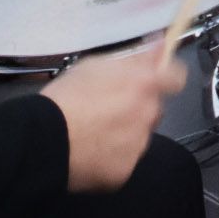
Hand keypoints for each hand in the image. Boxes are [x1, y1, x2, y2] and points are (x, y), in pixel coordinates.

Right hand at [42, 45, 184, 191]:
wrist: (42, 140)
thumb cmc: (66, 97)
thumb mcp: (96, 65)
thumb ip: (135, 58)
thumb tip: (160, 45)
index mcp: (144, 85)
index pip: (176, 77)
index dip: (167, 75)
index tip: (155, 77)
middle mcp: (147, 116)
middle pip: (154, 109)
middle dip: (138, 107)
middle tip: (108, 108)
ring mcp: (137, 147)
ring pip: (139, 136)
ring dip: (126, 133)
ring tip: (94, 132)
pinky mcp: (124, 173)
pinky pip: (124, 161)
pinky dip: (112, 157)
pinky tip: (90, 151)